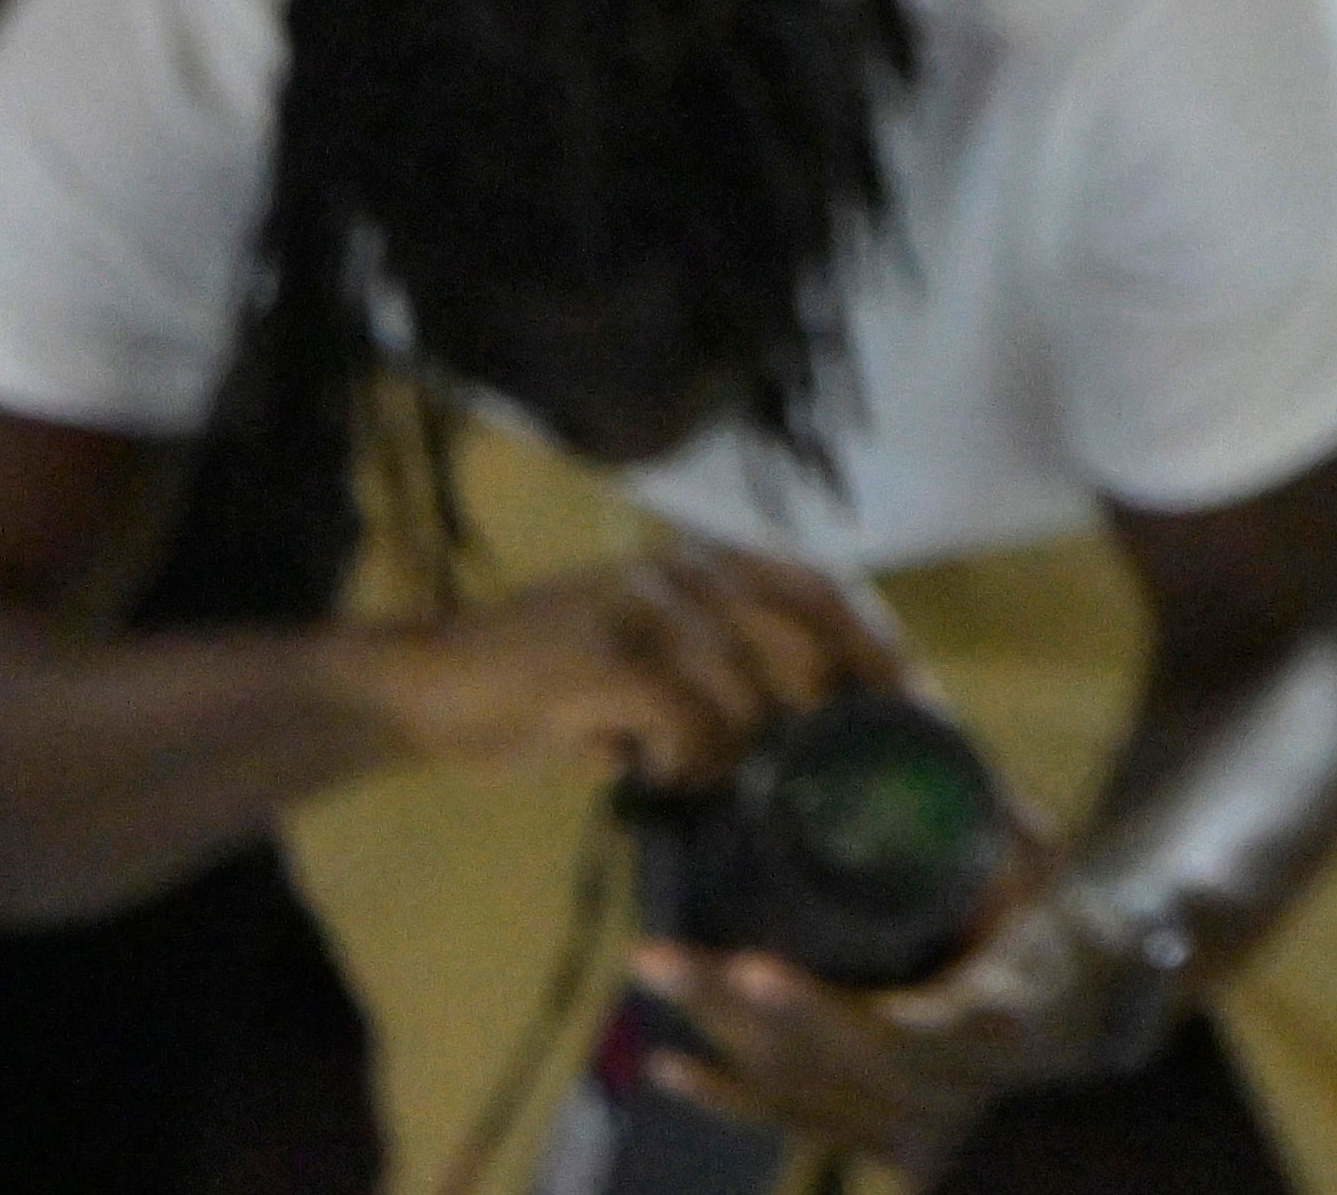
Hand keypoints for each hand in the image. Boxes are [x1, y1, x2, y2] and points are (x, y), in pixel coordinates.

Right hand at [342, 540, 907, 793]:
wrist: (425, 686)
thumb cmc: (541, 686)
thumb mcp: (643, 663)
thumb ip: (718, 674)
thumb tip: (807, 728)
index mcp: (702, 563)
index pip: (821, 587)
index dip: (873, 643)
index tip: (910, 705)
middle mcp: (684, 569)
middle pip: (805, 636)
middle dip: (833, 709)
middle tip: (839, 774)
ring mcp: (645, 606)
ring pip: (747, 693)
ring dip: (732, 753)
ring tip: (691, 774)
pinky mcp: (606, 656)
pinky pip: (688, 722)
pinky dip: (684, 760)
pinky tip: (647, 773)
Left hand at [631, 888, 1132, 1188]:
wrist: (1082, 1021)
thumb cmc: (1057, 934)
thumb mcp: (1044, 891)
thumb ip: (1005, 845)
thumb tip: (957, 760)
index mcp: (988, 1027)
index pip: (890, 1032)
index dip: (814, 1007)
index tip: (753, 966)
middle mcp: (944, 1096)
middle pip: (817, 1065)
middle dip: (729, 1008)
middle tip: (658, 955)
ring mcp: (909, 1131)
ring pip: (794, 1094)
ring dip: (714, 1039)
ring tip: (655, 971)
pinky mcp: (879, 1139)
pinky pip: (793, 1123)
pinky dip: (729, 1097)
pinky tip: (669, 1066)